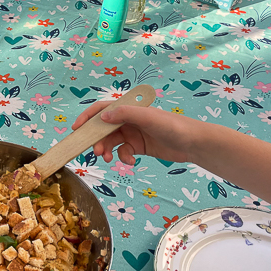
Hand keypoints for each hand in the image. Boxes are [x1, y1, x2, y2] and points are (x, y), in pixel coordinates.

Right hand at [72, 103, 204, 164]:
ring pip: (112, 142)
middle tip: (96, 152)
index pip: (102, 110)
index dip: (88, 118)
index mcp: (129, 109)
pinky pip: (123, 152)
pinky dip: (123, 158)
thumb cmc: (173, 125)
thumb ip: (125, 114)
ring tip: (109, 159)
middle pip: (104, 129)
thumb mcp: (148, 117)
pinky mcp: (138, 147)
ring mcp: (133, 134)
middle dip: (97, 140)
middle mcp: (128, 120)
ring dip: (108, 151)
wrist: (193, 143)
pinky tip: (131, 161)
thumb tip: (102, 117)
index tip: (77, 129)